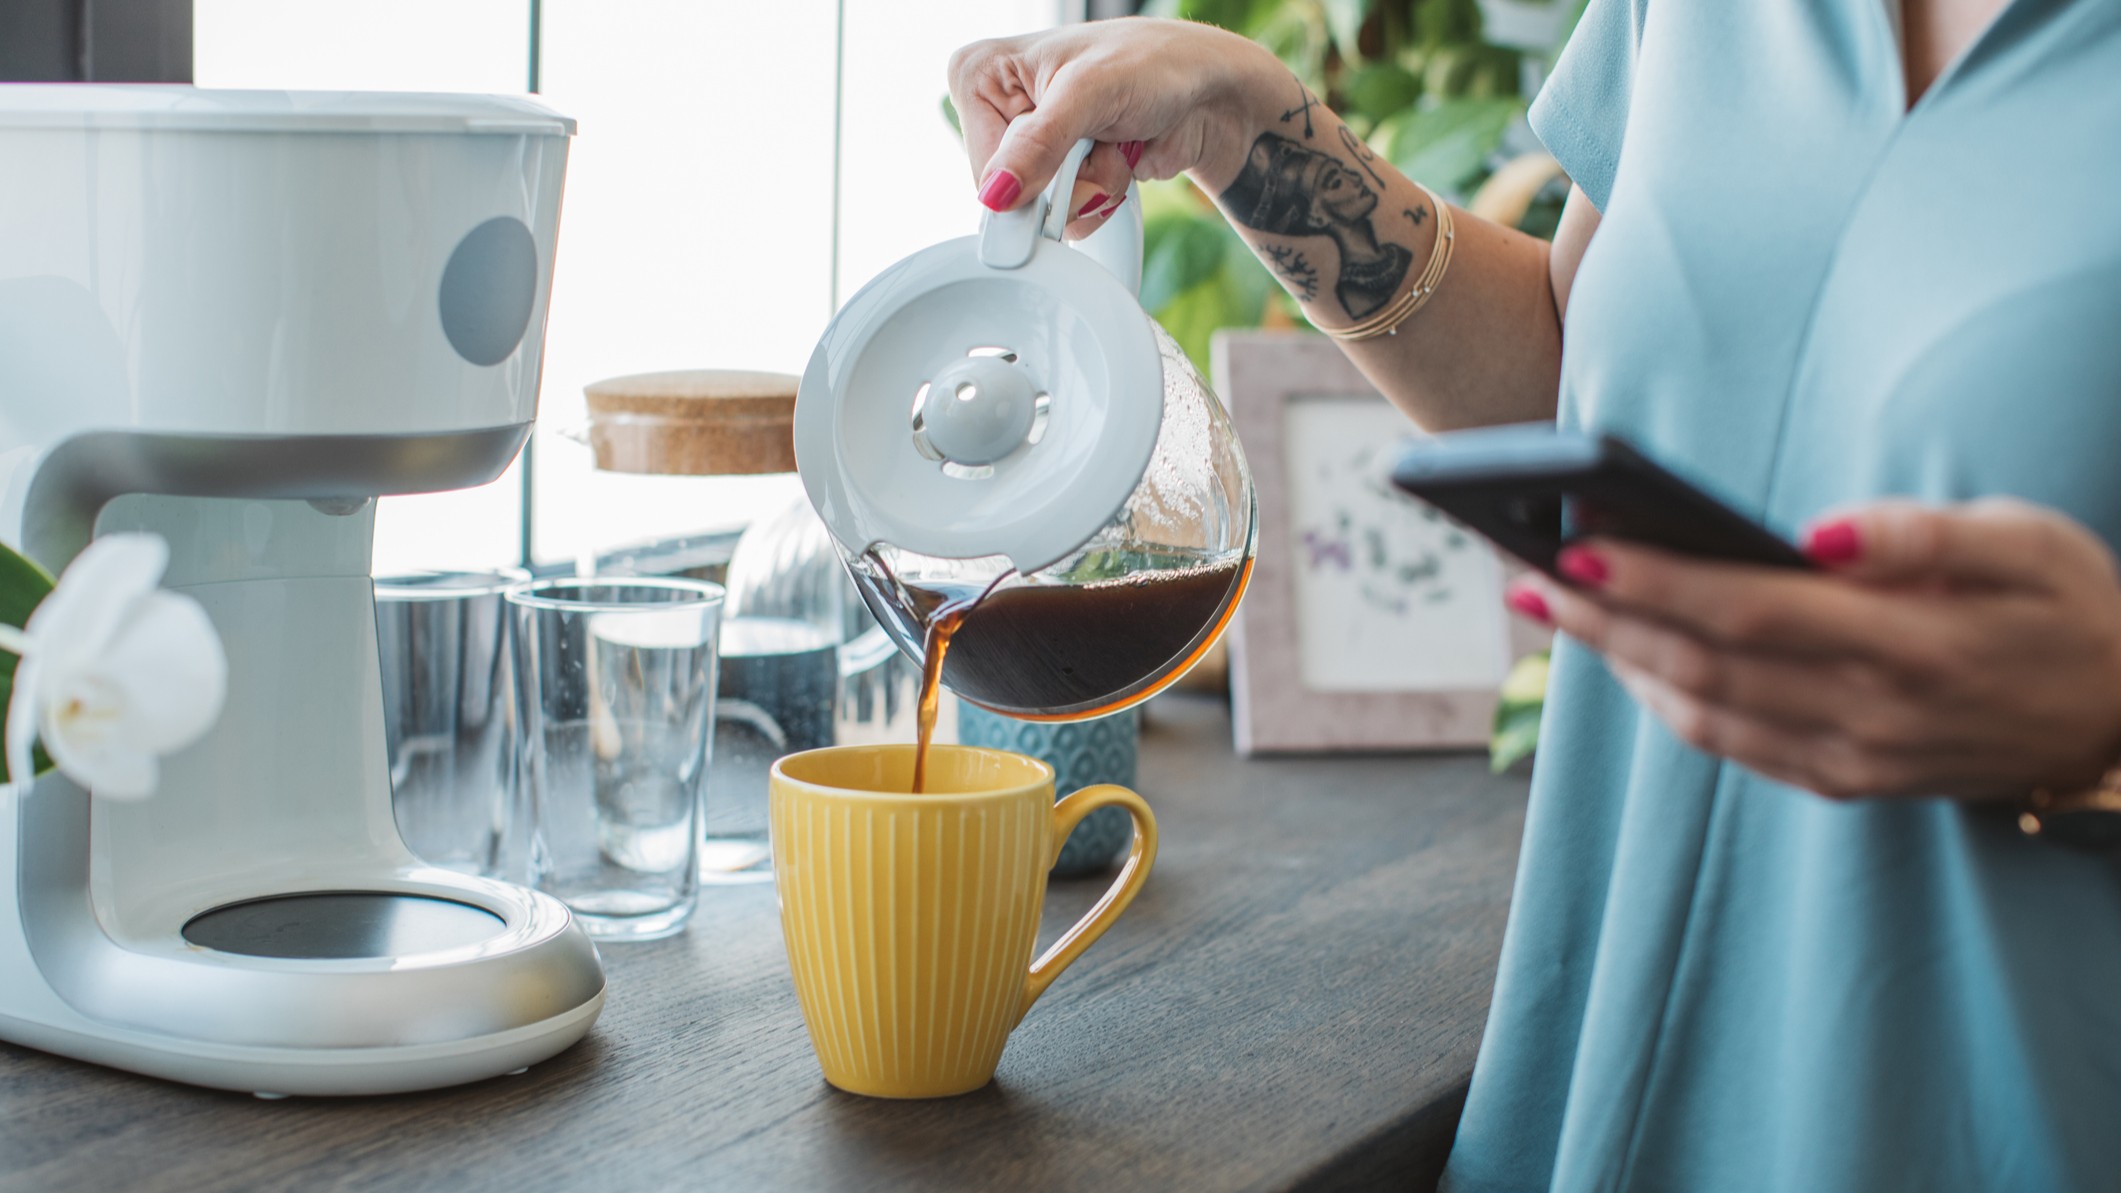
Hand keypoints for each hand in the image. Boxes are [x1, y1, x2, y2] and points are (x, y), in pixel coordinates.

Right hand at [948, 17, 1281, 238]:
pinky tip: (1120, 158)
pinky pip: (1070, 216)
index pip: (981, 163)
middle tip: (1099, 141)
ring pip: (1044, 211)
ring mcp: (1033, 145)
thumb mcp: (1090, 92)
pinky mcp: (1062, 173)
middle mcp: (1000, 109)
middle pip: (1011, 193)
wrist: (1207, 92)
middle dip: (1066, 181)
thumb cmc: (1153, 63)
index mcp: (981, 72)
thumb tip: (995, 195)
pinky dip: (1103, 196)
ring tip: (1114, 143)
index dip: (1025, 175)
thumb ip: (1038, 143)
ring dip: (1092, 188)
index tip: (1066, 156)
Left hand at [1504, 499, 2120, 800]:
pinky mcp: (1849, 783)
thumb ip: (1921, 536)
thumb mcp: (2027, 542)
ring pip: (1704, 713)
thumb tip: (1820, 533)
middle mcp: (1872, 713)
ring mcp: (1856, 759)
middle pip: (1703, 664)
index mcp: (1911, 643)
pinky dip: (1668, 705)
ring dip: (1619, 663)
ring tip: (1556, 611)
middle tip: (1527, 579)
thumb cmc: (2072, 605)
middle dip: (1604, 619)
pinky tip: (1628, 660)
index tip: (1575, 548)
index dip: (1654, 582)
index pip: (1749, 610)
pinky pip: (1734, 748)